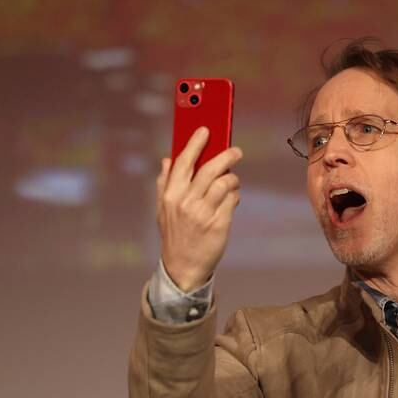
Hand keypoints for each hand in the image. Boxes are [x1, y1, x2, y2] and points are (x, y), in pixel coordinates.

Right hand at [156, 127, 242, 291]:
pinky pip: (233, 200)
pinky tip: (233, 197)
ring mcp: (203, 214)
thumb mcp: (162, 209)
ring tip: (233, 180)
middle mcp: (186, 202)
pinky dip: (235, 195)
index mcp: (170, 195)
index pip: (184, 162)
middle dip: (226, 156)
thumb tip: (167, 159)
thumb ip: (164, 183)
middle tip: (236, 151)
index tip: (205, 130)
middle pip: (209, 170)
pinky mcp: (219, 224)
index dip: (195, 144)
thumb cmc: (175, 235)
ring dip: (232, 178)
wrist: (183, 267)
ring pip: (224, 183)